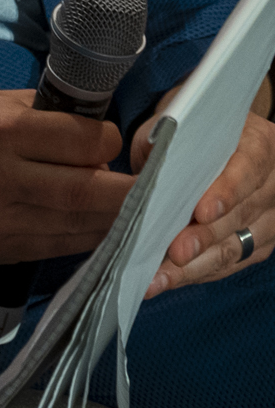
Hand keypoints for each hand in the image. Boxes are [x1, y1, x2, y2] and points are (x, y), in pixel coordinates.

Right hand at [0, 77, 130, 263]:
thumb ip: (46, 118)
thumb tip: (100, 134)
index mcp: (0, 132)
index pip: (86, 143)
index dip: (108, 141)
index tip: (108, 140)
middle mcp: (0, 180)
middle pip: (93, 193)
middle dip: (132, 189)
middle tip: (151, 182)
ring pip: (83, 226)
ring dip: (115, 216)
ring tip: (129, 204)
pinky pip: (59, 247)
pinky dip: (86, 235)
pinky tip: (94, 223)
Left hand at [140, 88, 274, 299]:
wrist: (207, 143)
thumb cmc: (187, 133)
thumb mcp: (175, 127)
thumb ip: (169, 150)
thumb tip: (146, 187)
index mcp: (259, 143)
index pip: (248, 167)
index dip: (227, 191)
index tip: (202, 212)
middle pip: (244, 214)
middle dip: (206, 237)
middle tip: (175, 254)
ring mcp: (272, 215)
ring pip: (238, 245)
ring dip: (197, 265)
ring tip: (160, 279)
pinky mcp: (261, 243)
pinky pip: (233, 262)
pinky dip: (200, 272)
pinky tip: (169, 280)